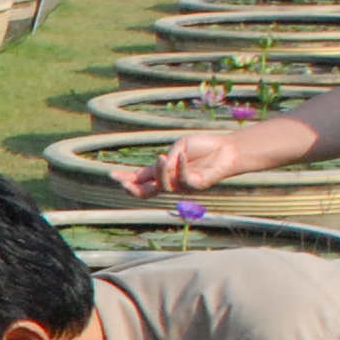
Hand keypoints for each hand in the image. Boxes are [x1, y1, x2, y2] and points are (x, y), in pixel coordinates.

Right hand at [110, 131, 245, 199]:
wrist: (227, 149)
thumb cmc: (203, 147)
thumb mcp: (179, 148)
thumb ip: (169, 158)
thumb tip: (159, 166)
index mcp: (162, 172)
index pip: (140, 179)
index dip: (126, 179)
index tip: (111, 175)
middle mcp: (170, 182)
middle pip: (146, 193)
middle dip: (133, 189)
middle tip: (123, 183)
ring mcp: (183, 185)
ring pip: (164, 186)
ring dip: (160, 172)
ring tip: (162, 157)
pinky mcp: (197, 185)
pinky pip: (185, 179)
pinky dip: (181, 167)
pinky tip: (182, 156)